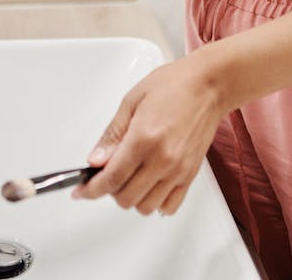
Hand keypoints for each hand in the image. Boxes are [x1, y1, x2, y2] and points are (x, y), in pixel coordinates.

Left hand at [73, 52, 223, 215]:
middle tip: (108, 173)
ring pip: (146, 207)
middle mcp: (162, 159)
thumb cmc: (173, 85)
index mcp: (144, 138)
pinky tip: (149, 185)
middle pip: (126, 198)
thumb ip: (112, 134)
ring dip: (132, 197)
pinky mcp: (191, 174)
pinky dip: (155, 203)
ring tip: (130, 177)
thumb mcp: (132, 100)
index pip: (111, 178)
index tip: (82, 191)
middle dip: (110, 190)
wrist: (208, 85)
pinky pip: (169, 206)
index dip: (91, 189)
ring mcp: (178, 170)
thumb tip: (95, 159)